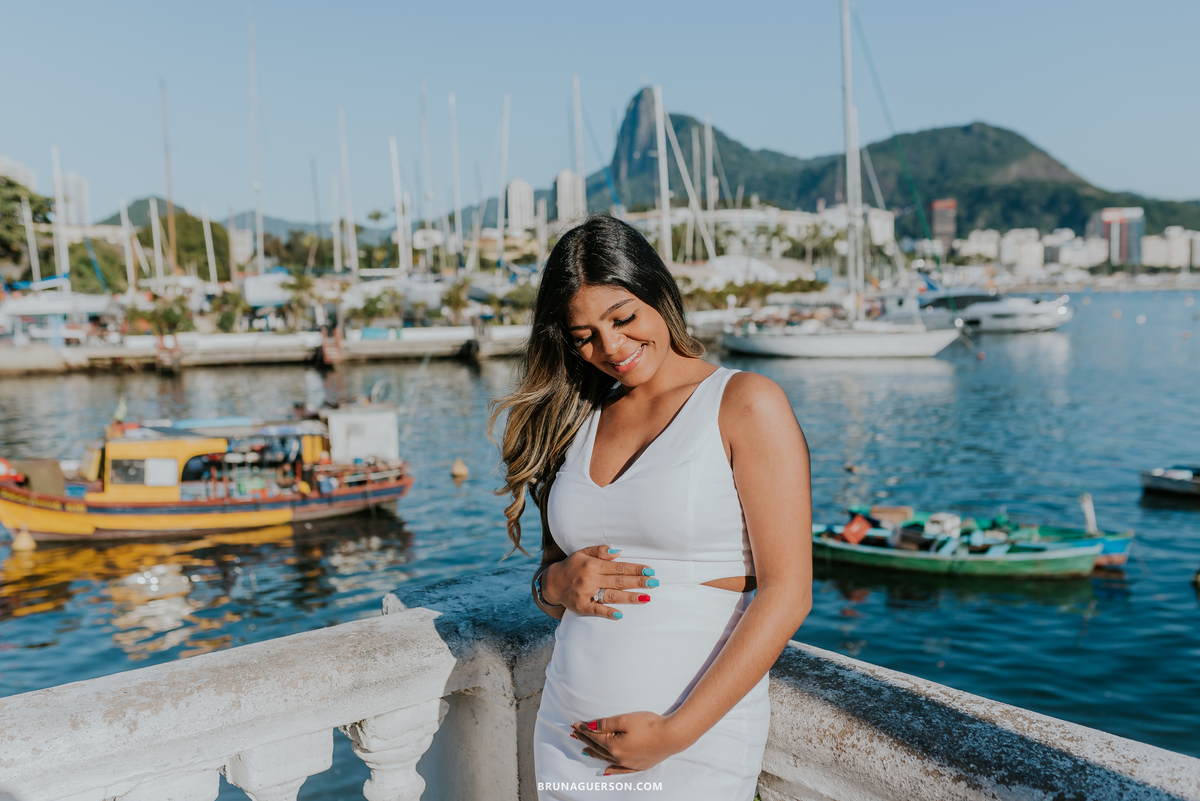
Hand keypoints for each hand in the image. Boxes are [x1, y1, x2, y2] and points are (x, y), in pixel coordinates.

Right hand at [542, 545, 656, 618]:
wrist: (552, 583)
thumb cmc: (572, 566)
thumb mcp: (583, 553)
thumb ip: (600, 552)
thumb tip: (619, 552)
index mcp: (592, 565)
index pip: (618, 567)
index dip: (635, 568)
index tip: (650, 570)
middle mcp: (590, 579)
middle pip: (618, 581)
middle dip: (638, 581)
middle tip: (654, 582)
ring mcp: (586, 594)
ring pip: (612, 595)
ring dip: (630, 597)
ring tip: (646, 598)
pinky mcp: (582, 607)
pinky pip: (597, 610)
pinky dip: (608, 612)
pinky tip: (621, 615)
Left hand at [571, 712, 687, 773]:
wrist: (673, 736)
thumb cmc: (650, 725)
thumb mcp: (625, 719)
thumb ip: (606, 724)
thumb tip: (590, 727)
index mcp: (614, 746)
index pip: (594, 736)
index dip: (584, 729)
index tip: (574, 724)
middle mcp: (619, 757)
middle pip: (598, 747)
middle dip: (586, 740)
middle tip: (575, 734)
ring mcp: (629, 764)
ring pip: (606, 758)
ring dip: (595, 753)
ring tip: (585, 749)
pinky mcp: (639, 765)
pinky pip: (620, 770)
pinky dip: (612, 769)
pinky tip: (606, 770)